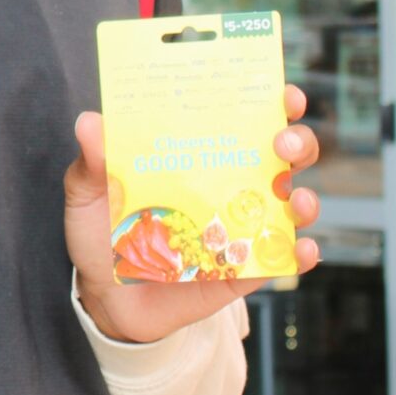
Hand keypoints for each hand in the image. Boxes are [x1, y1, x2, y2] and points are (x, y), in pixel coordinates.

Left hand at [66, 84, 322, 344]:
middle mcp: (229, 185)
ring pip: (294, 204)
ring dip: (306, 198)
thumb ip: (92, 161)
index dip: (273, 102)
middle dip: (297, 142)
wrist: (105, 299)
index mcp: (199, 154)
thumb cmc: (100, 234)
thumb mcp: (89, 194)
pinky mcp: (244, 270)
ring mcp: (241, 227)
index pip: (244, 118)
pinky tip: (301, 248)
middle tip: (281, 143)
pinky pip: (282, 258)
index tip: (284, 94)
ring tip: (295, 200)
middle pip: (283, 155)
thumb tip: (89, 122)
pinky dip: (300, 252)